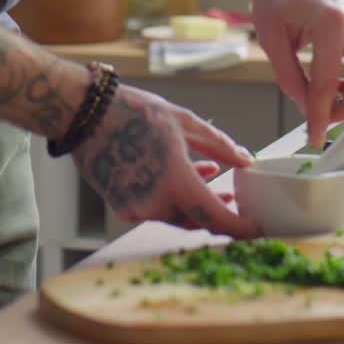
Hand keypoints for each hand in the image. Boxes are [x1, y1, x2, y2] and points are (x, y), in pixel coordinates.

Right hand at [71, 84, 259, 238]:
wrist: (85, 114)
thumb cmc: (134, 112)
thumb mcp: (184, 122)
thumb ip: (219, 146)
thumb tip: (246, 161)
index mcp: (175, 181)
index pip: (215, 218)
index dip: (240, 228)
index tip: (257, 230)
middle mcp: (154, 203)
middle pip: (196, 220)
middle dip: (217, 212)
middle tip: (233, 199)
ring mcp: (135, 209)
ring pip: (176, 215)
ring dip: (193, 201)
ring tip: (208, 175)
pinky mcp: (121, 208)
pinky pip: (155, 210)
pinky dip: (170, 198)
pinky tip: (178, 176)